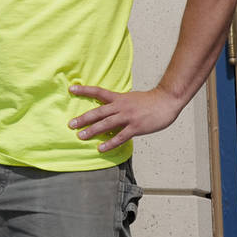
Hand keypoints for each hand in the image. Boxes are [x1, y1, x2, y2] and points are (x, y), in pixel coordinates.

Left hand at [67, 84, 182, 152]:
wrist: (166, 101)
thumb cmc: (149, 102)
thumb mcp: (130, 99)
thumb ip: (119, 105)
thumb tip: (107, 113)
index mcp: (119, 98)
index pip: (98, 92)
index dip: (84, 90)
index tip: (71, 88)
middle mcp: (121, 106)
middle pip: (99, 112)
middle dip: (83, 118)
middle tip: (71, 124)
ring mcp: (128, 117)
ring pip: (106, 124)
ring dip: (92, 131)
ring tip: (81, 136)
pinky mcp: (136, 127)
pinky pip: (120, 137)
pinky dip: (110, 143)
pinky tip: (101, 148)